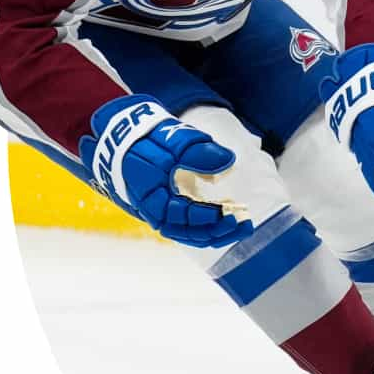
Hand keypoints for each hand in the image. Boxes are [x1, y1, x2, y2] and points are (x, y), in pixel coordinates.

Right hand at [78, 95, 253, 245]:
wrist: (129, 140)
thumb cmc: (149, 139)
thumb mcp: (170, 140)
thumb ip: (197, 150)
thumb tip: (229, 161)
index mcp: (151, 197)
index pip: (178, 215)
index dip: (203, 216)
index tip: (225, 210)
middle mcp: (157, 212)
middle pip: (189, 233)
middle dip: (218, 231)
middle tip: (243, 222)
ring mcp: (166, 213)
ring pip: (194, 234)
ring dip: (219, 233)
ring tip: (245, 226)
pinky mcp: (175, 210)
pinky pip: (194, 228)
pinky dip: (213, 227)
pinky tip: (233, 220)